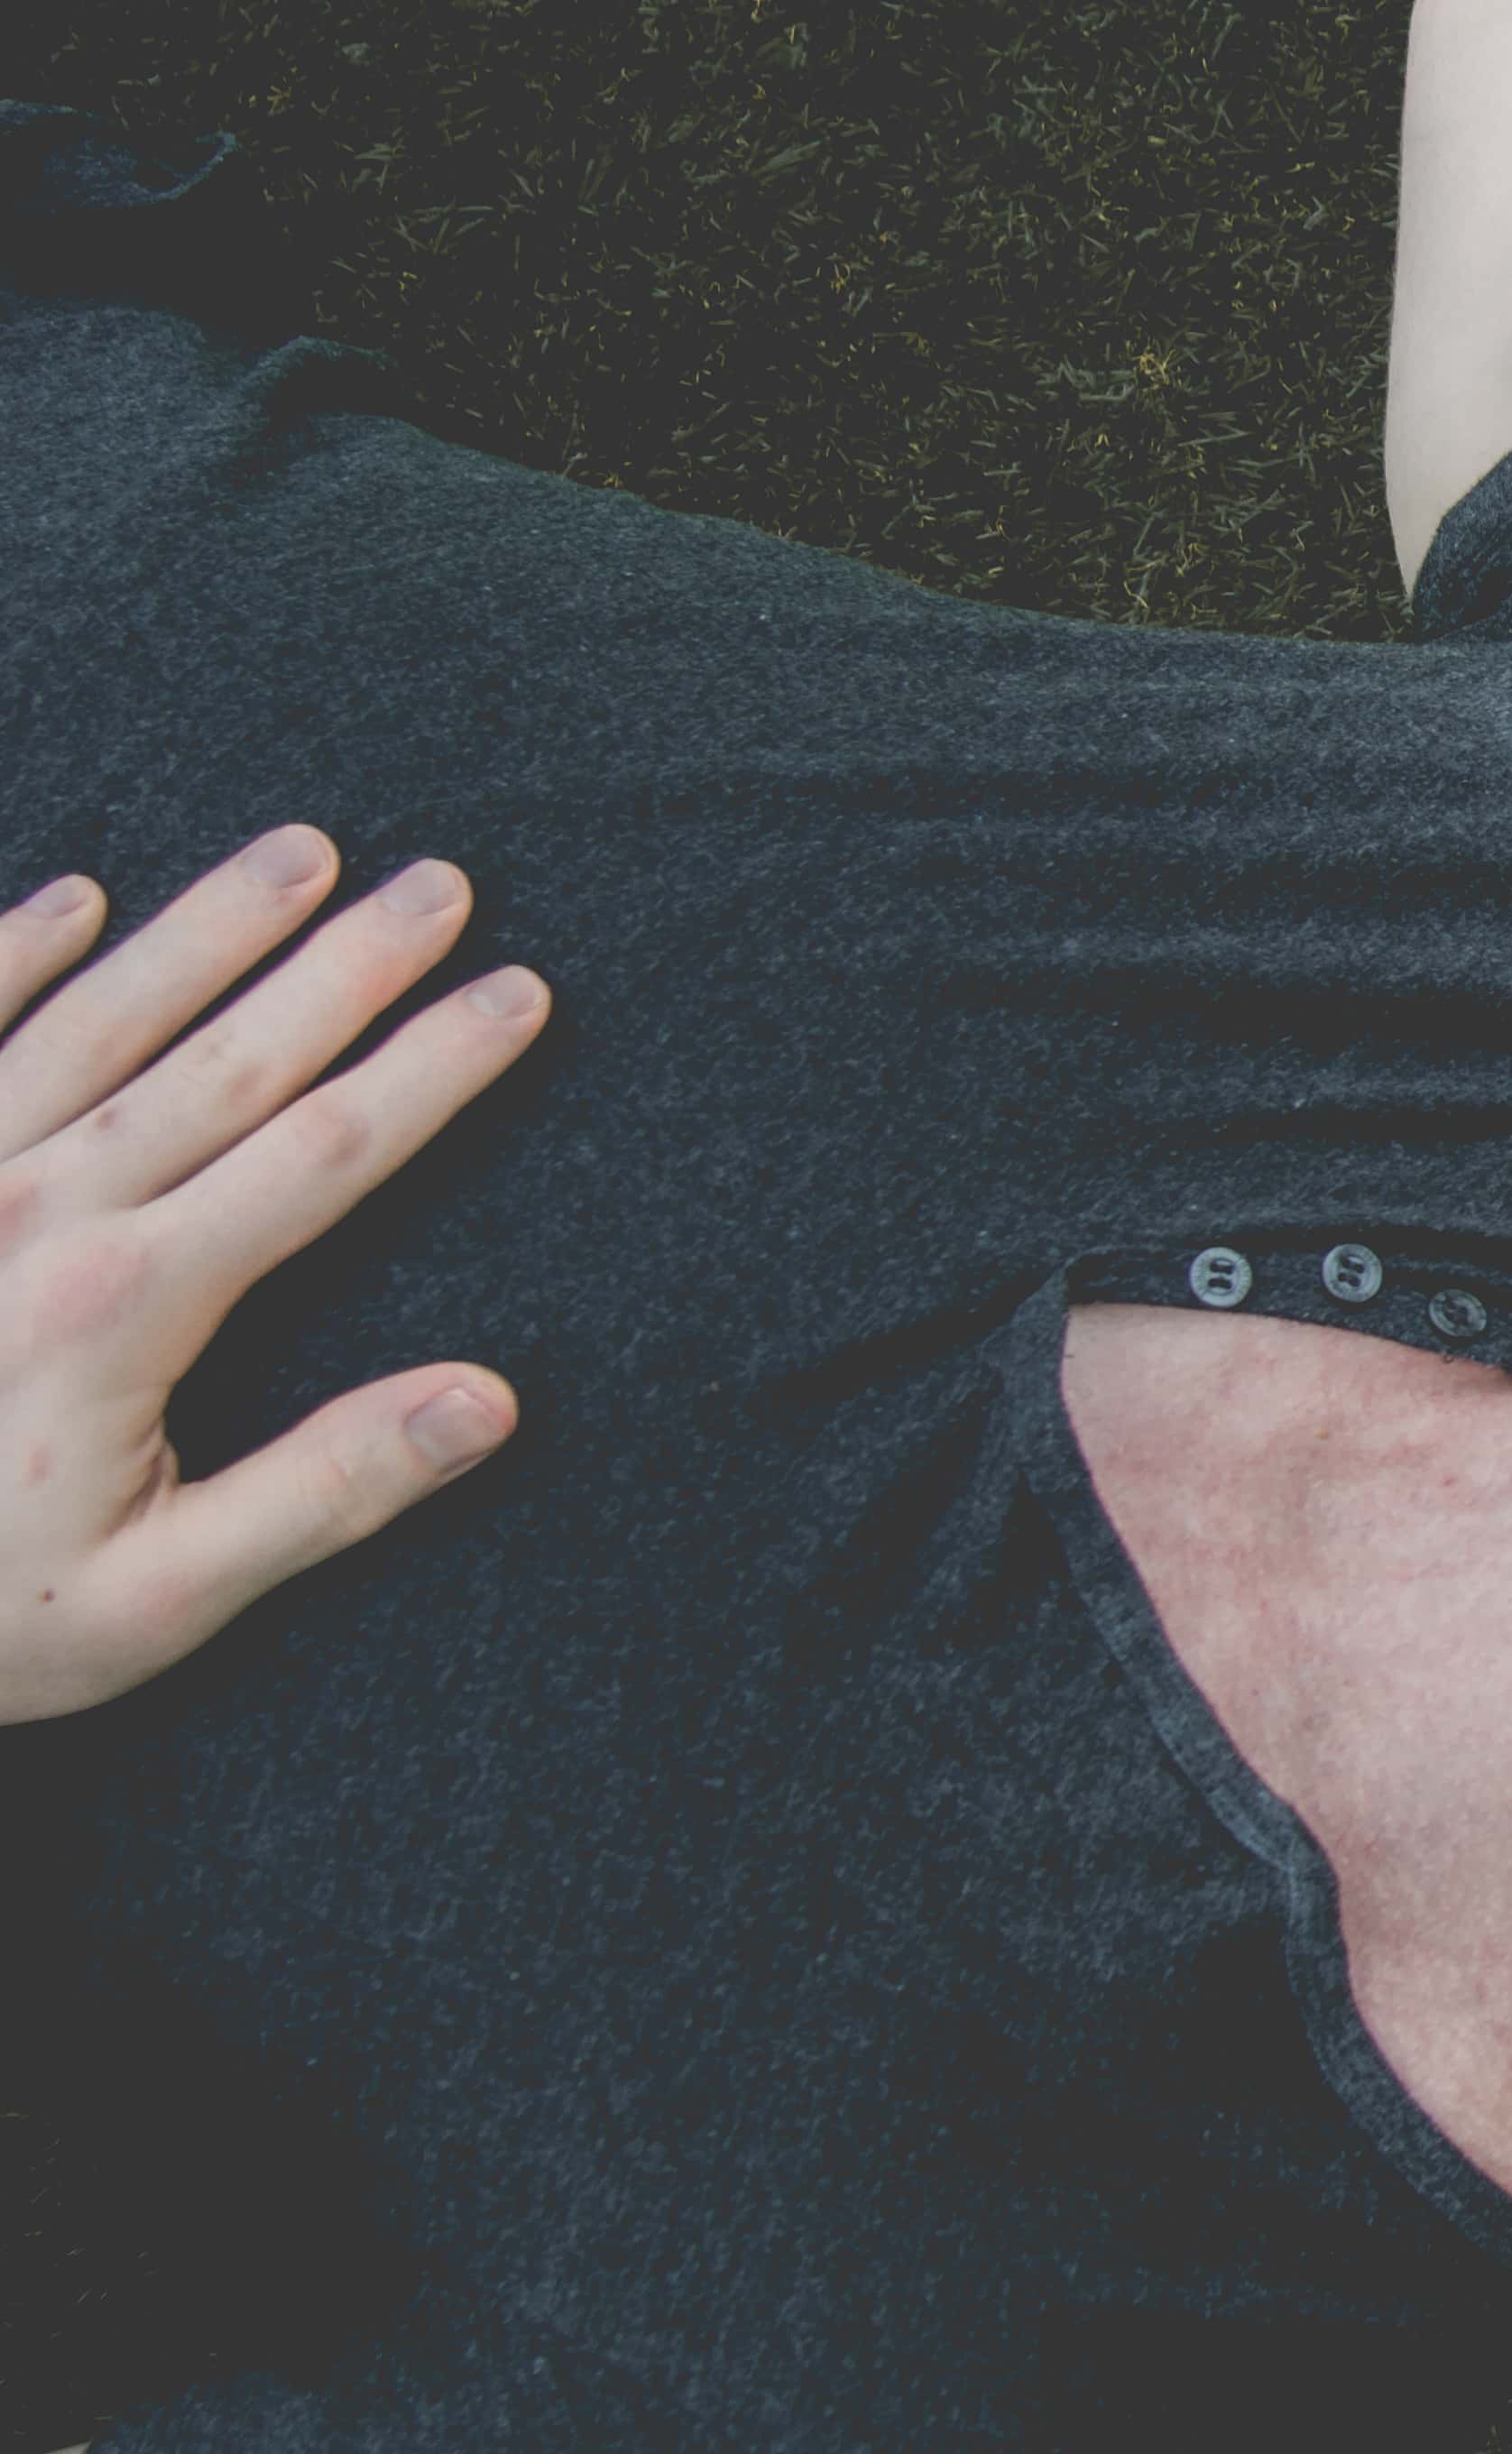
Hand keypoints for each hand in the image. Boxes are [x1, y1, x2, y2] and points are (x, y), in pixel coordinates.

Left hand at [2, 833, 550, 1722]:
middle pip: (231, 1059)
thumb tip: (491, 1401)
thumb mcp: (150, 1601)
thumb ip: (322, 1492)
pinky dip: (10, 956)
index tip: (519, 992)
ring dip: (206, 927)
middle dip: (349, 964)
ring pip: (100, 1018)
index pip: (327, 1153)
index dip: (436, 1067)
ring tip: (300, 851)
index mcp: (126, 1305)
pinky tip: (74, 898)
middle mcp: (37, 1211)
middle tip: (442, 885)